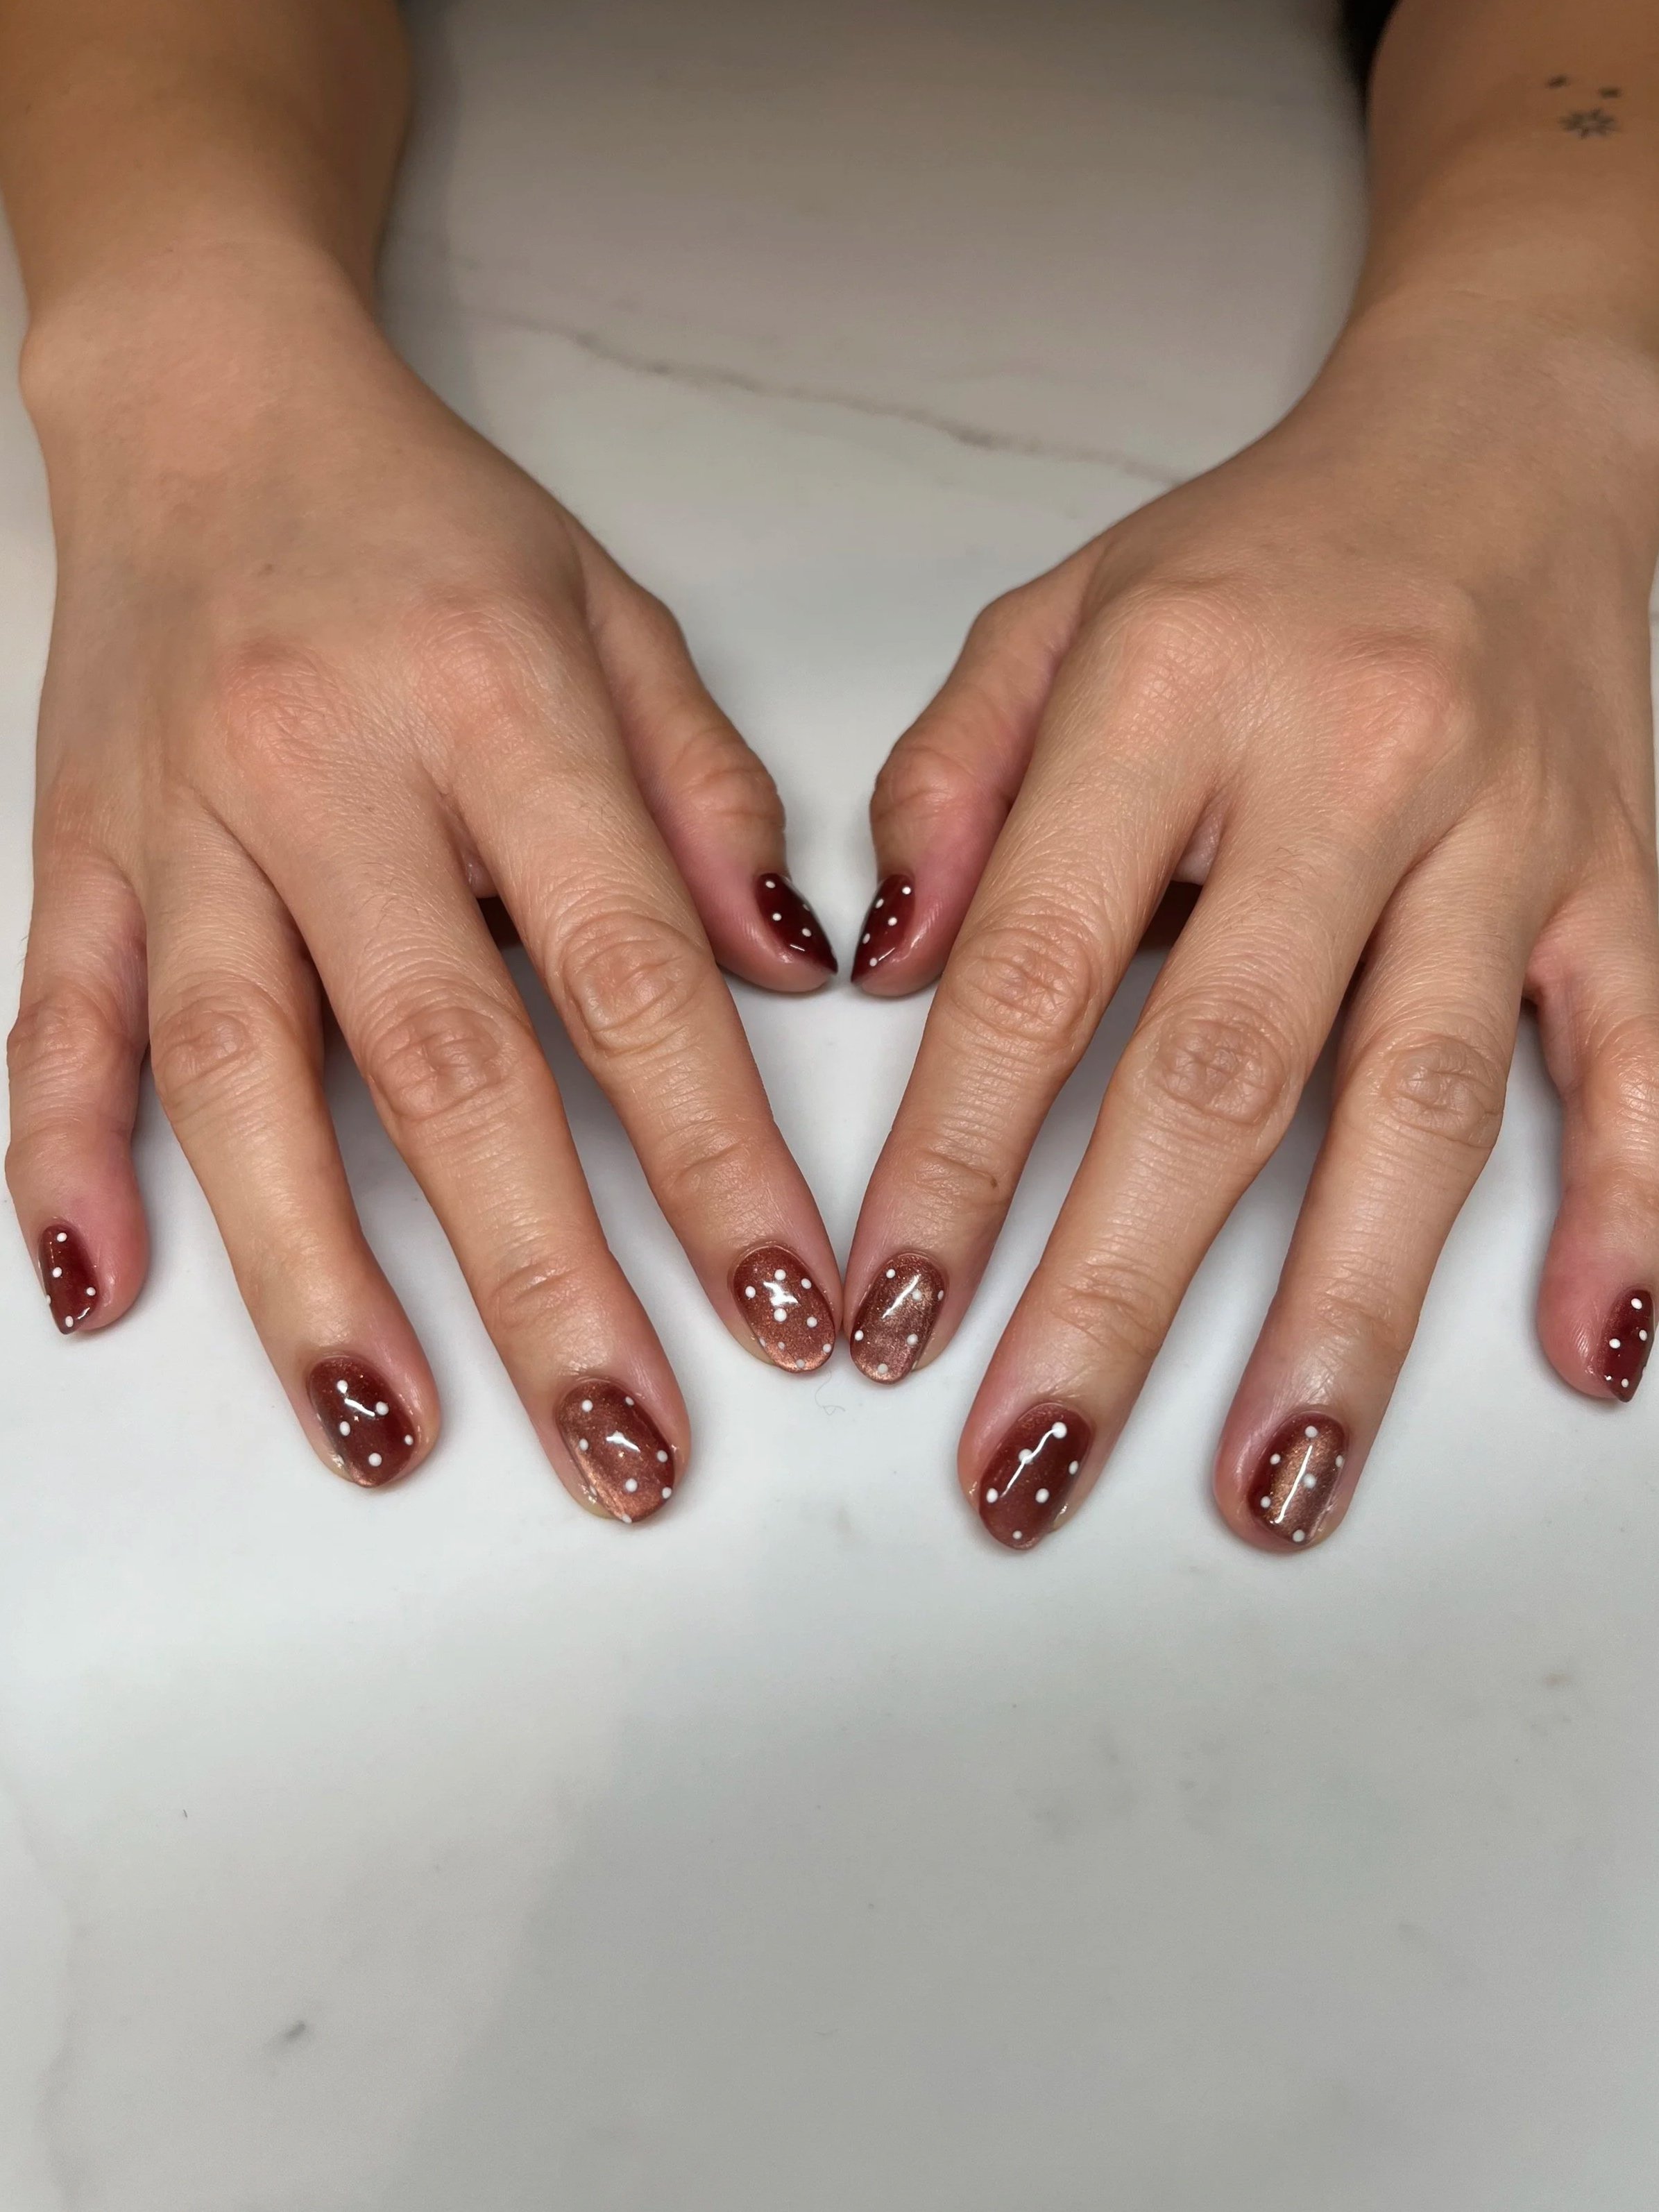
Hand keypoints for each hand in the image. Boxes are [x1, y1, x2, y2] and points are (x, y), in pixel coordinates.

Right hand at [6, 256, 840, 1514]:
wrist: (212, 399)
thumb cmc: (433, 526)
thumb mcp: (616, 617)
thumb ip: (709, 800)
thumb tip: (790, 978)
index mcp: (498, 705)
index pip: (629, 973)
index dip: (715, 1160)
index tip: (787, 1306)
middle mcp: (332, 769)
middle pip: (441, 1060)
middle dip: (542, 1277)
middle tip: (622, 1448)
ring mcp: (184, 817)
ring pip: (234, 1072)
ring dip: (311, 1272)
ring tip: (386, 1434)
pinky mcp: (79, 848)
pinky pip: (61, 1013)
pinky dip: (64, 1157)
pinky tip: (100, 1290)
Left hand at [846, 306, 1658, 1551]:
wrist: (1506, 433)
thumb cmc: (1262, 553)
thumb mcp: (1057, 615)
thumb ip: (949, 787)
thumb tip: (885, 977)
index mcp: (1175, 693)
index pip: (1035, 970)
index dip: (952, 1163)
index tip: (888, 1312)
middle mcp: (1350, 764)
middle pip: (1223, 1073)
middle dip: (1112, 1290)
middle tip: (1028, 1462)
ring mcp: (1509, 831)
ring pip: (1424, 1102)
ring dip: (1345, 1314)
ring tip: (1271, 1483)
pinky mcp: (1627, 876)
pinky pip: (1649, 1057)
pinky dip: (1634, 1210)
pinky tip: (1595, 1351)